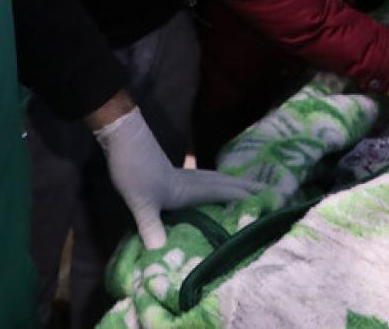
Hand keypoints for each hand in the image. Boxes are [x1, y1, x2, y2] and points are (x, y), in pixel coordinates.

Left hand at [94, 107, 260, 248]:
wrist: (120, 136)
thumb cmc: (133, 167)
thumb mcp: (139, 201)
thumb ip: (150, 225)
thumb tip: (159, 252)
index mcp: (189, 189)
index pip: (223, 194)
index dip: (244, 199)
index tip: (268, 202)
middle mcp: (190, 180)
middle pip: (224, 183)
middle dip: (246, 188)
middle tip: (268, 191)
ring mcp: (181, 174)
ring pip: (214, 179)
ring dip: (232, 183)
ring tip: (246, 187)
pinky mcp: (171, 172)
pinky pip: (202, 179)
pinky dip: (214, 182)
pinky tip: (208, 185)